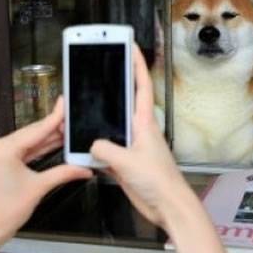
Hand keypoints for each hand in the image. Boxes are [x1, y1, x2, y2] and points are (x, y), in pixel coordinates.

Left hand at [0, 97, 92, 245]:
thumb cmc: (5, 211)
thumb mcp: (39, 187)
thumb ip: (64, 172)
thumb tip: (84, 168)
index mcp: (5, 149)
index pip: (38, 129)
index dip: (55, 117)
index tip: (65, 104)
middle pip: (34, 133)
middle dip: (55, 128)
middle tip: (74, 120)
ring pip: (31, 140)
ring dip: (49, 138)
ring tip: (68, 131)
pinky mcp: (2, 159)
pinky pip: (25, 149)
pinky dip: (40, 148)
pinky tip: (55, 143)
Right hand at [91, 45, 189, 230]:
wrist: (168, 207)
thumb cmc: (160, 182)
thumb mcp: (128, 162)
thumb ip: (105, 149)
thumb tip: (92, 144)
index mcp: (144, 123)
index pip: (140, 86)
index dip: (135, 64)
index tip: (128, 45)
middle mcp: (139, 131)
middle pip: (122, 102)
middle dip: (112, 84)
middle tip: (99, 67)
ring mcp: (132, 147)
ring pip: (111, 126)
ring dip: (99, 120)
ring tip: (84, 107)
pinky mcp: (126, 163)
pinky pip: (107, 149)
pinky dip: (95, 147)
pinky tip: (85, 147)